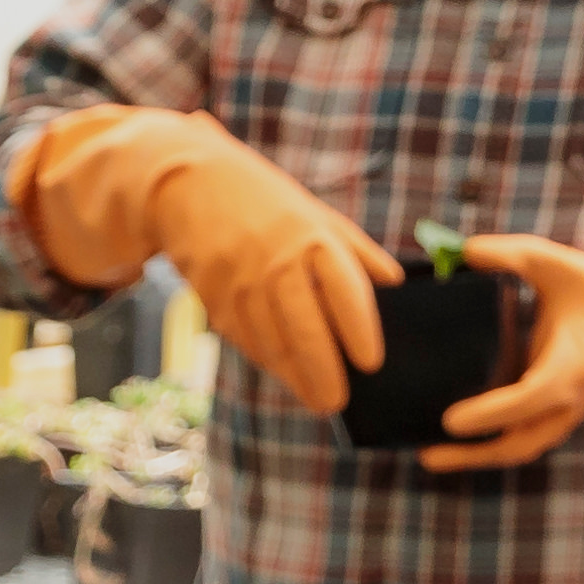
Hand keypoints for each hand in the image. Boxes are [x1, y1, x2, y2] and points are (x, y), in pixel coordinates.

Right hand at [6, 108, 390, 419]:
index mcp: (310, 236)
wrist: (188, 182)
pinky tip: (284, 372)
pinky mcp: (212, 296)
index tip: (371, 363)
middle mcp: (275, 260)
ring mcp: (239, 281)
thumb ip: (356, 249)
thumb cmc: (264, 201)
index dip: (358, 328)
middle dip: (322, 369)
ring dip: (293, 374)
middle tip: (338, 401)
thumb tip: (395, 282)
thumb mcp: (316, 212)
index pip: (342, 288)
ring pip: (269, 340)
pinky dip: (265, 358)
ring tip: (318, 399)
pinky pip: (242, 336)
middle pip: (303, 325)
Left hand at [430, 237, 583, 468]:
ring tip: (431, 453)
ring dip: (480, 455)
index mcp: (573, 365)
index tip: (451, 420)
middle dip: (474, 454)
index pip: (531, 398)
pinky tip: (459, 439)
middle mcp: (571, 397)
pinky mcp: (562, 410)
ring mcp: (568, 409)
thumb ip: (508, 254)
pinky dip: (494, 443)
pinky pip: (526, 436)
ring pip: (523, 446)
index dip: (491, 413)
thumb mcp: (553, 262)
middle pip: (522, 442)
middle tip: (426, 452)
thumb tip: (462, 251)